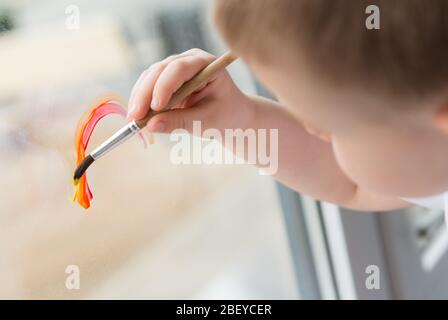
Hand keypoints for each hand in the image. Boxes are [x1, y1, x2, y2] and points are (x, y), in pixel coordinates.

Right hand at [127, 48, 253, 133]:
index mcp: (205, 64)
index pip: (179, 69)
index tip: (156, 107)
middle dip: (145, 94)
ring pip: (149, 77)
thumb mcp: (207, 122)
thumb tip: (151, 125)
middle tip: (135, 117)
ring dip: (139, 98)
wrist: (232, 117)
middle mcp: (188, 60)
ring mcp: (175, 68)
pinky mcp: (165, 80)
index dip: (164, 86)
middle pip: (159, 71)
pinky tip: (135, 117)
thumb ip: (181, 122)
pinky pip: (147, 87)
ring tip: (133, 121)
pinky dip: (140, 101)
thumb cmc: (226, 116)